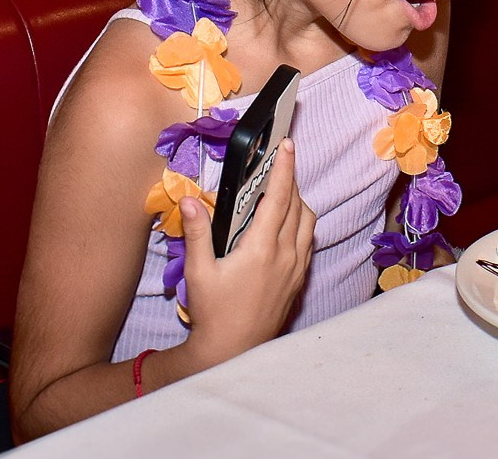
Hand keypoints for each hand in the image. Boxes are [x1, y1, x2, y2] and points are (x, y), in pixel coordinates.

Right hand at [179, 138, 315, 365]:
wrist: (233, 352)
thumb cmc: (213, 313)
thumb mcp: (199, 272)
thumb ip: (197, 233)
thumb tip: (189, 200)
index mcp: (262, 248)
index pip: (280, 197)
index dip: (285, 168)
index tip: (288, 146)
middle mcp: (286, 254)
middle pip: (298, 205)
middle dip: (290, 181)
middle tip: (279, 165)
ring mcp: (297, 268)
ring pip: (307, 222)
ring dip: (298, 202)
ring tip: (279, 194)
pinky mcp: (300, 279)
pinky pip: (308, 241)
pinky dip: (301, 224)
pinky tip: (285, 225)